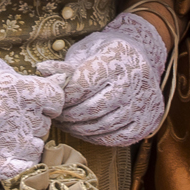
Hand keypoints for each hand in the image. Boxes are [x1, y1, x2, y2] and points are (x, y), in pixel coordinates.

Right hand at [0, 47, 64, 178]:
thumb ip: (20, 77)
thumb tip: (49, 83)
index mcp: (14, 88)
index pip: (55, 99)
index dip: (49, 101)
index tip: (39, 102)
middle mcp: (10, 115)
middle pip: (43, 125)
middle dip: (32, 121)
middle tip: (13, 118)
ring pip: (35, 148)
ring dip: (26, 142)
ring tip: (8, 136)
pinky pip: (20, 169)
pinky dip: (19, 163)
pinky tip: (7, 154)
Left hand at [37, 10, 167, 146]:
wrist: (141, 58)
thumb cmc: (106, 55)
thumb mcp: (87, 52)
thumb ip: (66, 66)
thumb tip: (42, 69)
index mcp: (118, 59)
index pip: (82, 86)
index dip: (64, 97)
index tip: (55, 100)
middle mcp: (135, 81)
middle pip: (91, 109)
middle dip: (68, 116)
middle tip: (56, 116)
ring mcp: (144, 104)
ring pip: (103, 127)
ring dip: (78, 129)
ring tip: (67, 124)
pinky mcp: (147, 122)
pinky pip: (117, 138)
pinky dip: (96, 138)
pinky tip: (85, 131)